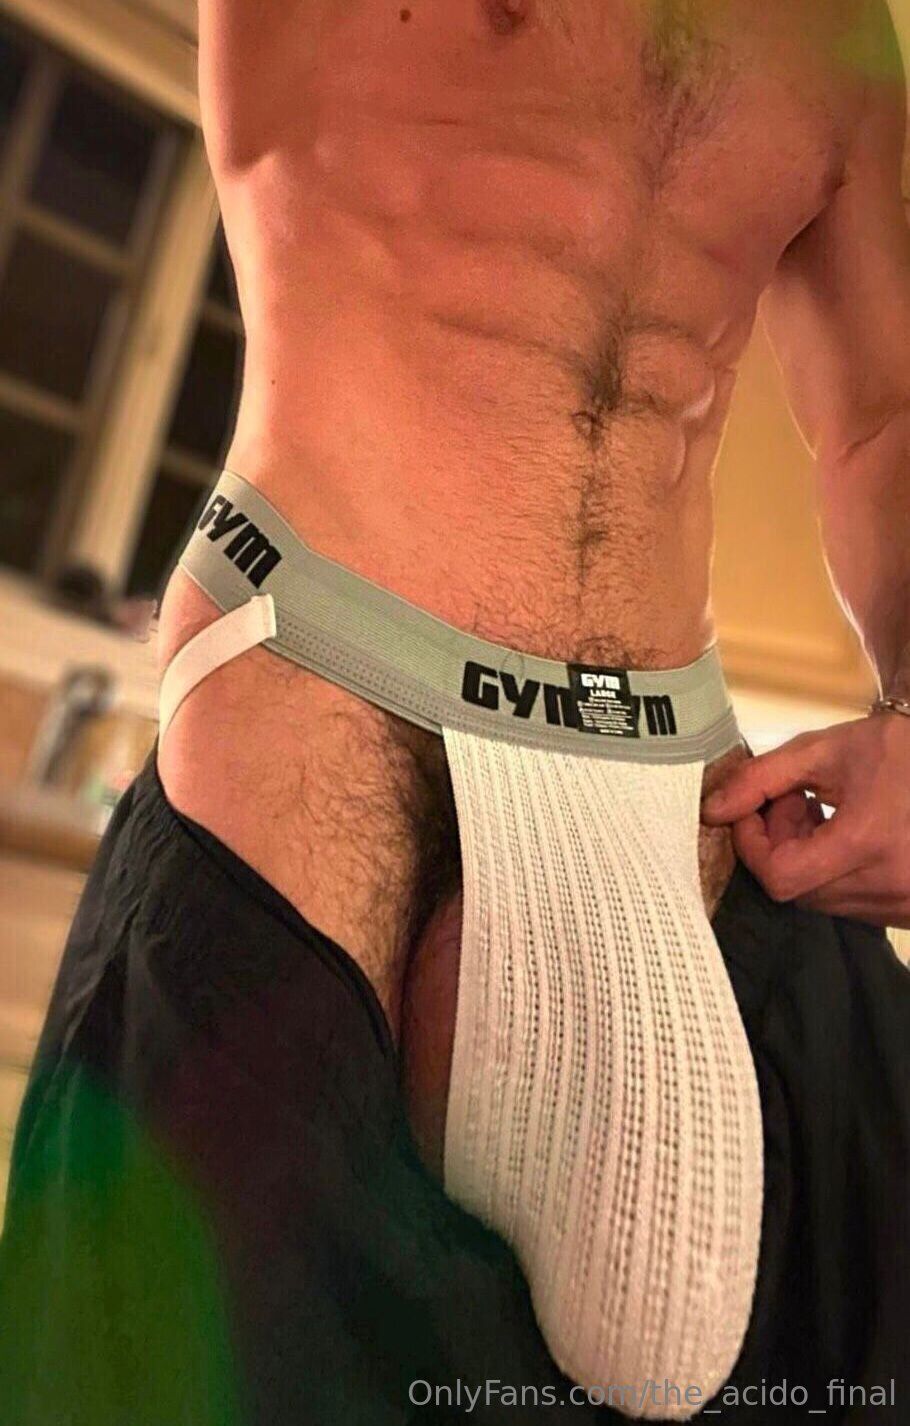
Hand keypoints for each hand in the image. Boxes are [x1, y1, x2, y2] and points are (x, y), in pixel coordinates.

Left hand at [701, 714, 909, 927]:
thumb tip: (712, 811)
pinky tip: (846, 836)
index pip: (780, 875)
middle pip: (796, 890)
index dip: (753, 846)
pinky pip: (849, 904)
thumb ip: (759, 779)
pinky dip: (832, 874)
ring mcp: (903, 902)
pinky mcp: (908, 910)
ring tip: (822, 815)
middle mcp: (888, 882)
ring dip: (804, 861)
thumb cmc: (891, 748)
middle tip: (793, 803)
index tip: (754, 812)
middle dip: (779, 847)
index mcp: (867, 841)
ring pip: (820, 899)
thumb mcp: (821, 751)